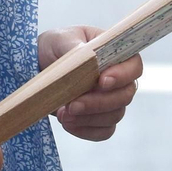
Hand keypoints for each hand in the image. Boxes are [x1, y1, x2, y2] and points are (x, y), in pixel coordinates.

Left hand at [39, 26, 142, 140]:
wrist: (38, 65)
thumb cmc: (55, 46)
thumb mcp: (61, 39)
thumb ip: (76, 47)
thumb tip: (88, 56)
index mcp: (115, 54)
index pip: (133, 66)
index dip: (123, 75)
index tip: (101, 81)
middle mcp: (118, 79)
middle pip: (125, 96)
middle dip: (99, 103)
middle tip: (73, 105)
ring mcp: (110, 100)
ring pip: (114, 116)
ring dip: (89, 118)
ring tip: (63, 114)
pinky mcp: (98, 118)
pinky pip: (103, 131)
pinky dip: (85, 130)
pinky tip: (68, 123)